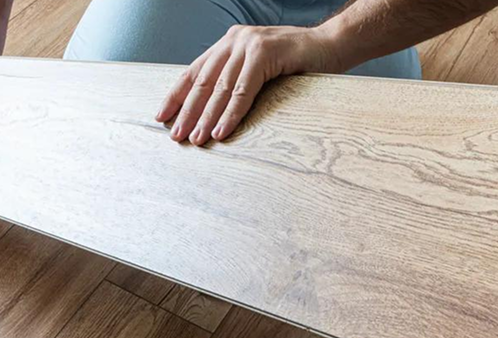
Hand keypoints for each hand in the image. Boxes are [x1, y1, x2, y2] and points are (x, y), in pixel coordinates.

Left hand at [155, 25, 346, 145]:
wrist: (335, 45)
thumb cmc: (301, 62)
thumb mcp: (262, 68)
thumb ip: (239, 78)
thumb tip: (212, 110)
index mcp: (230, 42)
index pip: (196, 71)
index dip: (177, 95)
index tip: (162, 116)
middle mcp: (235, 39)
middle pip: (203, 80)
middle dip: (187, 111)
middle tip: (176, 136)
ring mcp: (249, 44)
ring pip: (220, 87)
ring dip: (206, 116)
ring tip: (196, 139)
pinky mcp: (264, 53)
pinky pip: (242, 90)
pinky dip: (231, 113)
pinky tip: (222, 131)